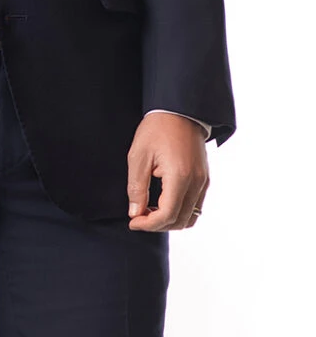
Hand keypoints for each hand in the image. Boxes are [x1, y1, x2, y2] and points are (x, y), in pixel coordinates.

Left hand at [126, 113, 208, 230]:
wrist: (180, 110)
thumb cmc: (157, 129)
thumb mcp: (139, 157)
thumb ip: (137, 188)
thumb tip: (135, 213)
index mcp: (180, 176)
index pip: (168, 214)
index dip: (148, 224)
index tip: (133, 222)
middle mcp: (197, 182)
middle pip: (180, 220)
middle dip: (158, 225)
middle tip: (138, 218)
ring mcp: (203, 181)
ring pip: (190, 217)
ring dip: (169, 220)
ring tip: (149, 211)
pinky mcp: (204, 179)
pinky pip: (195, 206)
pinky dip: (179, 211)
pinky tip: (162, 203)